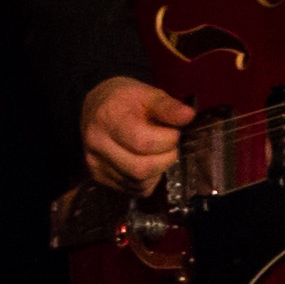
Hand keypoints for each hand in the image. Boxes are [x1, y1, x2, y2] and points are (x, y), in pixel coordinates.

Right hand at [78, 75, 194, 191]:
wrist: (97, 108)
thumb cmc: (126, 101)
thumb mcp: (147, 94)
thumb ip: (168, 106)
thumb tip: (188, 116)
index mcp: (108, 118)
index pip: (142, 142)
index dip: (168, 140)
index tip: (175, 131)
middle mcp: (96, 144)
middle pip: (140, 168)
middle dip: (165, 159)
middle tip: (171, 145)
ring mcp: (95, 164)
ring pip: (139, 183)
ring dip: (158, 171)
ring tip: (158, 153)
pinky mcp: (99, 178)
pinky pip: (134, 189)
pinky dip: (148, 180)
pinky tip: (147, 162)